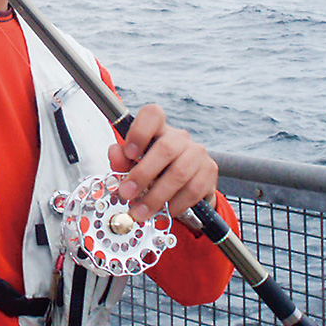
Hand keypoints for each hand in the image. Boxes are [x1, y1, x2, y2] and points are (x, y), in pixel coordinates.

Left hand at [107, 104, 217, 223]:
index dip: (140, 131)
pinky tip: (166, 210)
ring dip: (156, 196)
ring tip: (141, 211)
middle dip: (142, 175)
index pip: (152, 115)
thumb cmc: (154, 172)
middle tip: (127, 193)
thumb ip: (121, 159)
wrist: (183, 188)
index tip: (129, 153)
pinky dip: (176, 204)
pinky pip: (193, 189)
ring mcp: (197, 152)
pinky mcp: (210, 170)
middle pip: (165, 149)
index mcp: (158, 129)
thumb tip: (116, 154)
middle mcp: (179, 137)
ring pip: (179, 173)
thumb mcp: (133, 165)